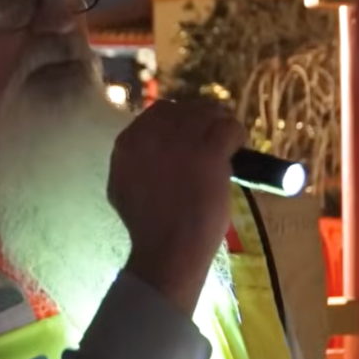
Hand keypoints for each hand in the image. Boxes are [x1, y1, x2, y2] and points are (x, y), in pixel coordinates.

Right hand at [106, 99, 242, 314]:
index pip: (158, 112)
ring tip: (228, 140)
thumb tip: (148, 151)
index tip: (191, 134)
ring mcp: (180, 141)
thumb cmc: (148, 227)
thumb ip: (131, 163)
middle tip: (213, 135)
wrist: (168, 248)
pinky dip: (236, 135)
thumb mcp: (121, 189)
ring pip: (208, 113)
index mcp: (127, 143)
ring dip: (220, 124)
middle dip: (201, 119)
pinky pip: (228, 128)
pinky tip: (237, 148)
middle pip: (184, 109)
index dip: (179, 121)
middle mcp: (151, 134)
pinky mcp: (208, 151)